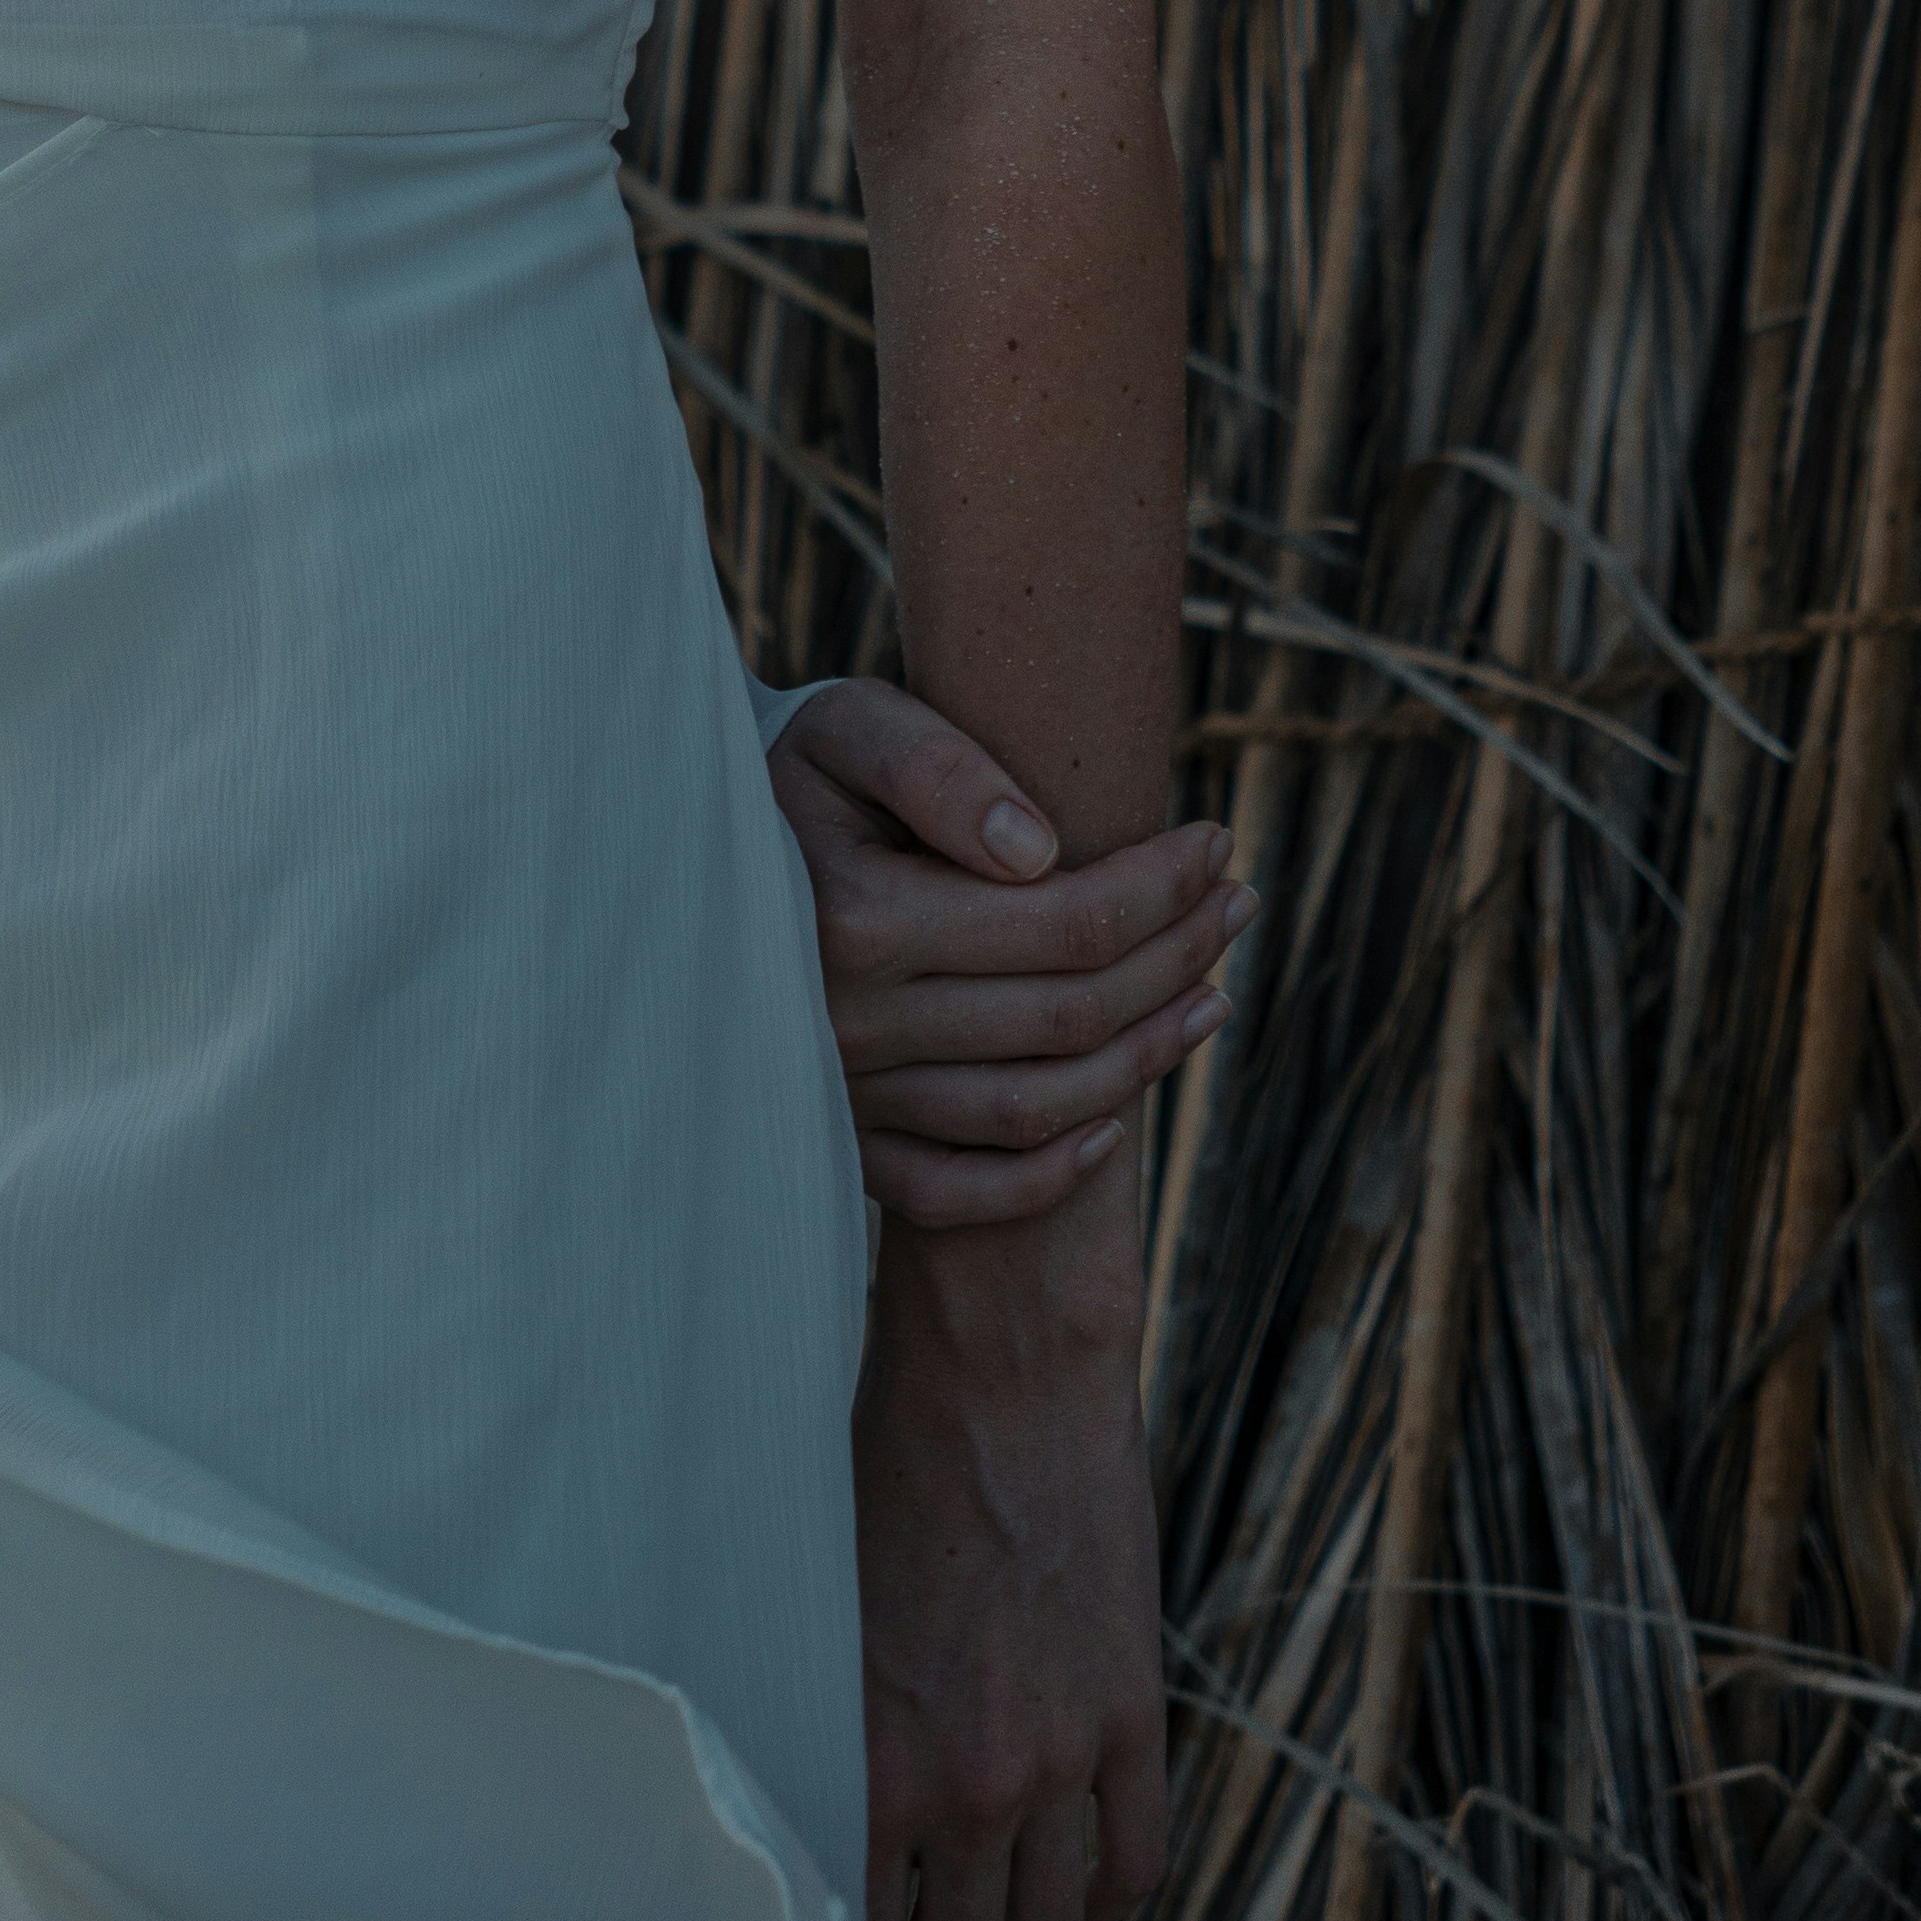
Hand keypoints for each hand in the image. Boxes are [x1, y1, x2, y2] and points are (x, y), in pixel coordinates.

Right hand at [764, 681, 1250, 1227]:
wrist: (682, 852)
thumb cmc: (790, 770)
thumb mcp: (850, 728)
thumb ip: (939, 770)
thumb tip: (1041, 851)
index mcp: (858, 919)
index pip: (1065, 923)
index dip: (1161, 887)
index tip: (1218, 844)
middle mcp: (851, 1023)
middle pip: (1068, 1016)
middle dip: (1176, 958)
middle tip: (1238, 906)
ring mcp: (846, 1095)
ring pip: (1033, 1109)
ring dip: (1144, 1060)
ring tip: (1211, 997)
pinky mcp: (842, 1141)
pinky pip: (957, 1192)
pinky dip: (1047, 1175)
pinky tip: (1116, 1123)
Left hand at [856, 1184, 1165, 1920]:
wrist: (1001, 1365)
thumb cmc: (879, 1465)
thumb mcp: (817, 1614)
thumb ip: (821, 1731)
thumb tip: (809, 1816)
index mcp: (871, 1763)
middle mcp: (971, 1785)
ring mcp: (1062, 1756)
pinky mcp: (1131, 1711)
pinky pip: (1133, 1864)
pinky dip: (1101, 1895)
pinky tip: (1071, 1877)